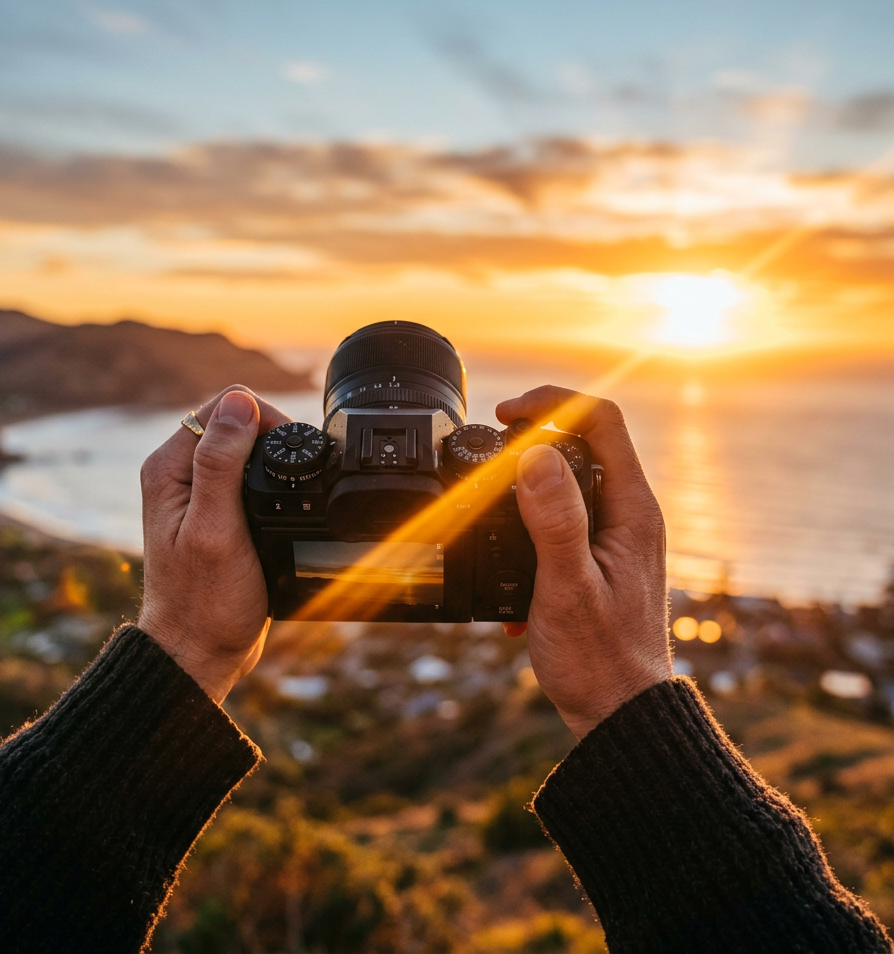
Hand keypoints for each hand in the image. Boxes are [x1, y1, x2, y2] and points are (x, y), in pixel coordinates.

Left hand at [137, 386, 292, 702]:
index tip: (286, 455)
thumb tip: (239, 402)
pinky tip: (283, 507)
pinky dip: (272, 482)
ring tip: (288, 498)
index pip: (223, 407)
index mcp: (168, 468)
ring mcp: (198, 493)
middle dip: (272, 438)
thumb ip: (222, 464)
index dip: (263, 419)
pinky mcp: (218, 511)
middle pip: (236, 422)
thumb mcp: (216, 529)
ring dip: (273, 462)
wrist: (201, 651)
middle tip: (291, 482)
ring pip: (247, 448)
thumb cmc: (205, 601)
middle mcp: (179, 473)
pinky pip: (250, 475)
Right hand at [495, 386, 671, 738]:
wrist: (618, 716)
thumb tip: (535, 454)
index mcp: (631, 510)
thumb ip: (555, 520)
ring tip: (491, 527)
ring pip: (565, 486)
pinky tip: (511, 587)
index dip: (552, 403)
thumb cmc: (599, 660)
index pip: (600, 421)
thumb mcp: (567, 586)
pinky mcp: (598, 560)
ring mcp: (614, 538)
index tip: (506, 416)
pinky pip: (559, 525)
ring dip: (523, 498)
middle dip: (530, 445)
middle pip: (581, 444)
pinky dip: (526, 540)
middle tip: (488, 463)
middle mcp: (628, 516)